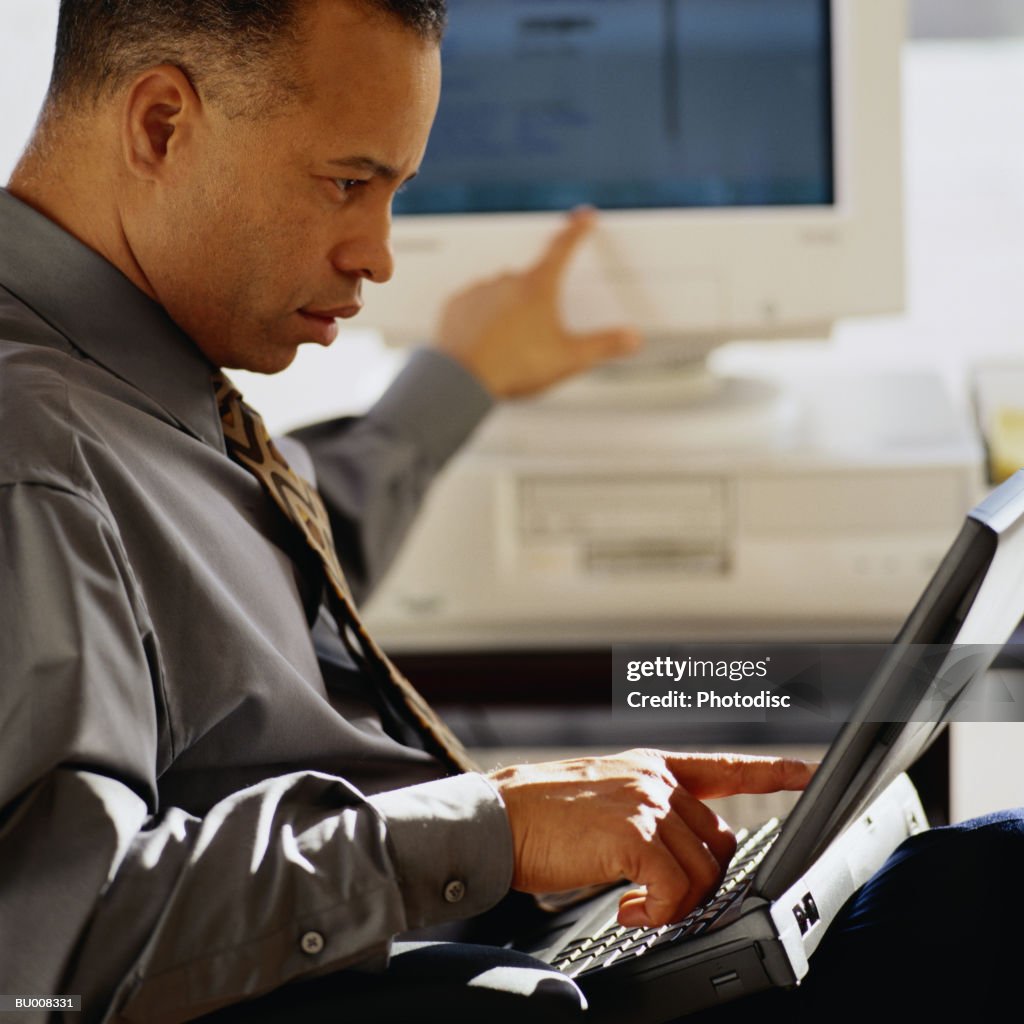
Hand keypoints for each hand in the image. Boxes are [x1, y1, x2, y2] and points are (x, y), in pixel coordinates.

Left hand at [434, 207, 641, 397]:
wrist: (464, 380)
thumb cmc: (515, 366)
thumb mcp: (569, 358)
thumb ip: (603, 345)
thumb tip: (631, 338)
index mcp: (538, 287)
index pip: (563, 248)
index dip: (576, 230)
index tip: (583, 217)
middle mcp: (507, 281)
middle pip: (531, 279)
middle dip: (537, 299)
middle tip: (539, 332)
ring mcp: (479, 291)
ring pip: (501, 292)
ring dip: (508, 309)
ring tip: (512, 344)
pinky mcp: (457, 306)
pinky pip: (474, 305)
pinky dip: (482, 317)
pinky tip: (488, 340)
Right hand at [486, 748, 814, 927]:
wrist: (496, 816)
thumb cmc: (538, 815)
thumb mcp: (602, 798)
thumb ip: (644, 813)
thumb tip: (669, 858)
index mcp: (650, 768)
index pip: (724, 767)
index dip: (771, 770)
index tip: (806, 770)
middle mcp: (655, 780)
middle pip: (718, 841)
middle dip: (697, 879)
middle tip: (652, 898)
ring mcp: (647, 803)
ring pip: (702, 871)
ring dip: (672, 903)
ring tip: (632, 906)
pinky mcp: (634, 834)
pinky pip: (676, 890)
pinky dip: (658, 913)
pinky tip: (627, 911)